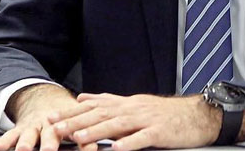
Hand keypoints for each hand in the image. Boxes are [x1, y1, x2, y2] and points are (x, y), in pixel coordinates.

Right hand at [0, 84, 92, 150]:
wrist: (44, 100)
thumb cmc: (64, 114)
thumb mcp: (75, 119)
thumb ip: (84, 133)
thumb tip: (97, 146)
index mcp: (66, 122)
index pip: (76, 131)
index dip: (83, 141)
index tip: (90, 148)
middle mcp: (49, 124)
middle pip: (50, 134)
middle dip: (50, 143)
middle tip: (49, 150)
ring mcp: (33, 126)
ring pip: (29, 135)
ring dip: (26, 142)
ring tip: (24, 149)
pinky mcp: (20, 129)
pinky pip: (10, 135)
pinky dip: (4, 141)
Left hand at [48, 92, 224, 150]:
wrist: (193, 115)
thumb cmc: (163, 113)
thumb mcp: (134, 103)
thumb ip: (109, 101)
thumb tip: (84, 98)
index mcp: (125, 104)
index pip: (94, 107)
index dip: (71, 112)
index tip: (51, 117)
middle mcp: (132, 109)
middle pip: (101, 115)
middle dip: (76, 122)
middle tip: (54, 128)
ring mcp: (145, 119)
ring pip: (118, 125)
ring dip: (97, 132)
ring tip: (78, 138)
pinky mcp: (159, 131)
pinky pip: (142, 138)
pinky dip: (128, 143)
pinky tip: (115, 149)